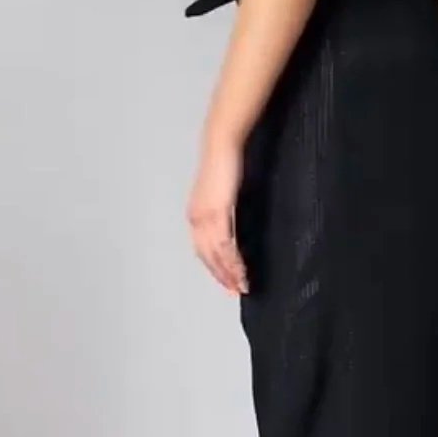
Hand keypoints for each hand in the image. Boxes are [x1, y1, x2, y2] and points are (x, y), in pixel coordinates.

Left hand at [187, 130, 248, 294]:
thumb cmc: (224, 165)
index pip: (203, 250)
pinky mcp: (218, 212)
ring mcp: (205, 217)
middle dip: (222, 276)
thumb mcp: (220, 192)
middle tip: (236, 291)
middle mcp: (196, 219)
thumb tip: (230, 225)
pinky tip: (240, 268)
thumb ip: (222, 209)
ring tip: (242, 285)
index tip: (227, 282)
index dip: (214, 268)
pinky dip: (232, 259)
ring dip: (229, 272)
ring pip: (216, 254)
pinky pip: (225, 242)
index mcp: (196, 216)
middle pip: (207, 256)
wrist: (221, 145)